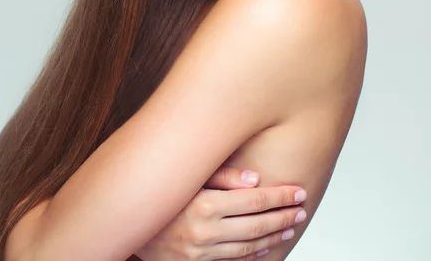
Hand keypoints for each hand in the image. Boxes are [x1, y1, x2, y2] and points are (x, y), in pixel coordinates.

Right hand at [135, 166, 306, 260]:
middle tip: (302, 209)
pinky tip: (266, 247)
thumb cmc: (161, 192)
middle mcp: (204, 231)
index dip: (279, 196)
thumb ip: (221, 176)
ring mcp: (200, 252)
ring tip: (290, 227)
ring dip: (273, 237)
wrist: (129, 224)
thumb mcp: (188, 176)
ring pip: (248, 247)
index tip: (298, 191)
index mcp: (204, 205)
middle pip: (256, 226)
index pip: (254, 201)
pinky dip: (253, 255)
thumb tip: (255, 178)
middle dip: (283, 216)